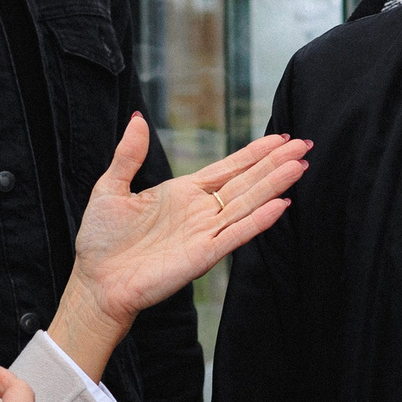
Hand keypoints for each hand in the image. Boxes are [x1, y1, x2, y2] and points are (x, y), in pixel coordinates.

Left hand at [47, 118, 308, 379]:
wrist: (95, 283)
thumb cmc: (101, 241)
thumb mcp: (110, 187)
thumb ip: (129, 155)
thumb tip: (137, 118)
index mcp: (182, 193)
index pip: (228, 168)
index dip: (254, 153)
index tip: (281, 137)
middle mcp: (200, 211)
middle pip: (246, 182)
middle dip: (275, 163)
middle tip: (305, 144)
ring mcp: (204, 233)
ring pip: (247, 203)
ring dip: (274, 185)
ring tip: (301, 166)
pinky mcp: (203, 255)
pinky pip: (236, 235)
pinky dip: (258, 221)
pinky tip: (281, 205)